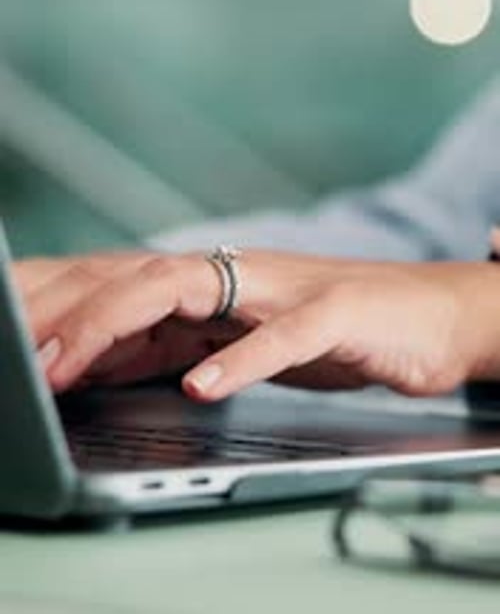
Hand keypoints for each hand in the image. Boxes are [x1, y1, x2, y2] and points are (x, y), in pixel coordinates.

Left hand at [14, 250, 499, 400]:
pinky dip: (243, 360)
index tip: (11, 342)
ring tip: (68, 366)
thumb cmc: (332, 328)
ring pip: (187, 290)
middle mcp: (237, 274)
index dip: (57, 307)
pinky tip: (205, 388)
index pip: (116, 283)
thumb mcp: (234, 339)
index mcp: (210, 283)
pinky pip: (284, 336)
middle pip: (132, 278)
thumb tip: (92, 362)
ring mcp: (284, 289)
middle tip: (18, 357)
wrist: (429, 312)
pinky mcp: (337, 314)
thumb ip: (172, 344)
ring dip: (119, 325)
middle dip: (65, 313)